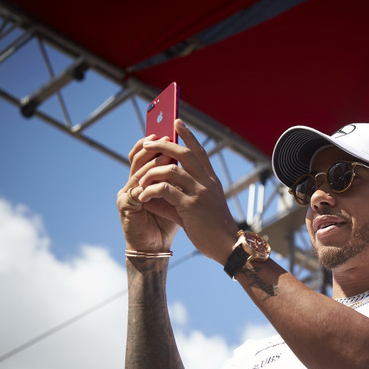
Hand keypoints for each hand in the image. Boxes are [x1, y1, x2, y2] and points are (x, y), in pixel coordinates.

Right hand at [117, 135, 181, 252]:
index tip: (171, 128)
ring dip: (152, 162)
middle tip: (165, 136)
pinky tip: (157, 175)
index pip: (146, 153)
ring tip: (165, 154)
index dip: (157, 141)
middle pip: (138, 157)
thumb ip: (180, 179)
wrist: (157, 247)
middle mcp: (132, 183)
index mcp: (144, 179)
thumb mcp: (178, 196)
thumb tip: (195, 157)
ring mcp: (125, 193)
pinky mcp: (124, 205)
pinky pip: (135, 189)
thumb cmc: (170, 223)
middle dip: (153, 146)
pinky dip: (147, 182)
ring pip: (137, 171)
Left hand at [135, 119, 239, 263]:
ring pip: (171, 170)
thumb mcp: (198, 209)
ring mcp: (200, 193)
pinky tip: (143, 196)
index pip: (199, 151)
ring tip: (139, 181)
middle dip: (164, 145)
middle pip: (184, 154)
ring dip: (151, 172)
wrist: (228, 246)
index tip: (176, 122)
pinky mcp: (191, 206)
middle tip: (147, 143)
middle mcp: (207, 182)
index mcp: (211, 180)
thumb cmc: (213, 229)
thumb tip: (152, 193)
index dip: (187, 135)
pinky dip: (151, 191)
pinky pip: (166, 191)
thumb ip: (177, 198)